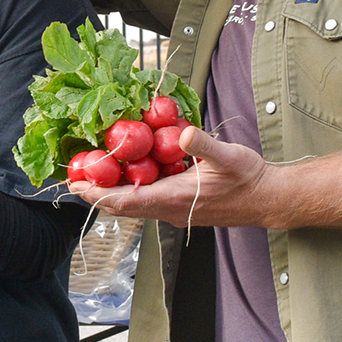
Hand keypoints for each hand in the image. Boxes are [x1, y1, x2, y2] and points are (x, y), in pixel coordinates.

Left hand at [71, 127, 277, 228]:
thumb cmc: (249, 180)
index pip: (125, 201)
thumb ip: (203, 144)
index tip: (75, 184)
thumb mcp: (228, 156)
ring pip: (134, 203)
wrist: (267, 199)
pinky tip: (130, 167)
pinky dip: (132, 185)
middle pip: (122, 205)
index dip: (97, 194)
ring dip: (112, 189)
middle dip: (96, 192)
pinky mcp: (179, 204)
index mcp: (174, 198)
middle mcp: (169, 209)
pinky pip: (147, 198)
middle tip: (74, 176)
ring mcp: (173, 209)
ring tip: (94, 171)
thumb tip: (181, 131)